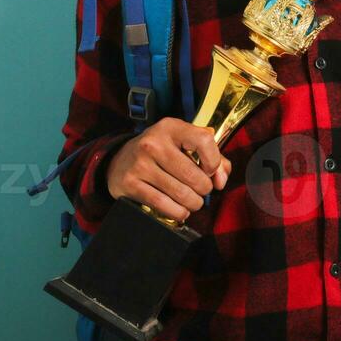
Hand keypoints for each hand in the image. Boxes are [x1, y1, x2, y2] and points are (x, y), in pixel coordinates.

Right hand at [104, 117, 231, 222]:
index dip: (214, 161)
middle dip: (204, 189)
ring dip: (193, 203)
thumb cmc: (159, 152)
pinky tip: (180, 210)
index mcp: (170, 128)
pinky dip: (178, 212)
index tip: (210, 170)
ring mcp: (140, 164)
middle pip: (193, 175)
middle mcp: (154, 143)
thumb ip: (212, 156)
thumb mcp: (183, 143)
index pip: (204, 140)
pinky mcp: (131, 184)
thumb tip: (221, 179)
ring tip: (192, 200)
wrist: (119, 161)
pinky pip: (164, 205)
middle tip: (201, 190)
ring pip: (181, 193)